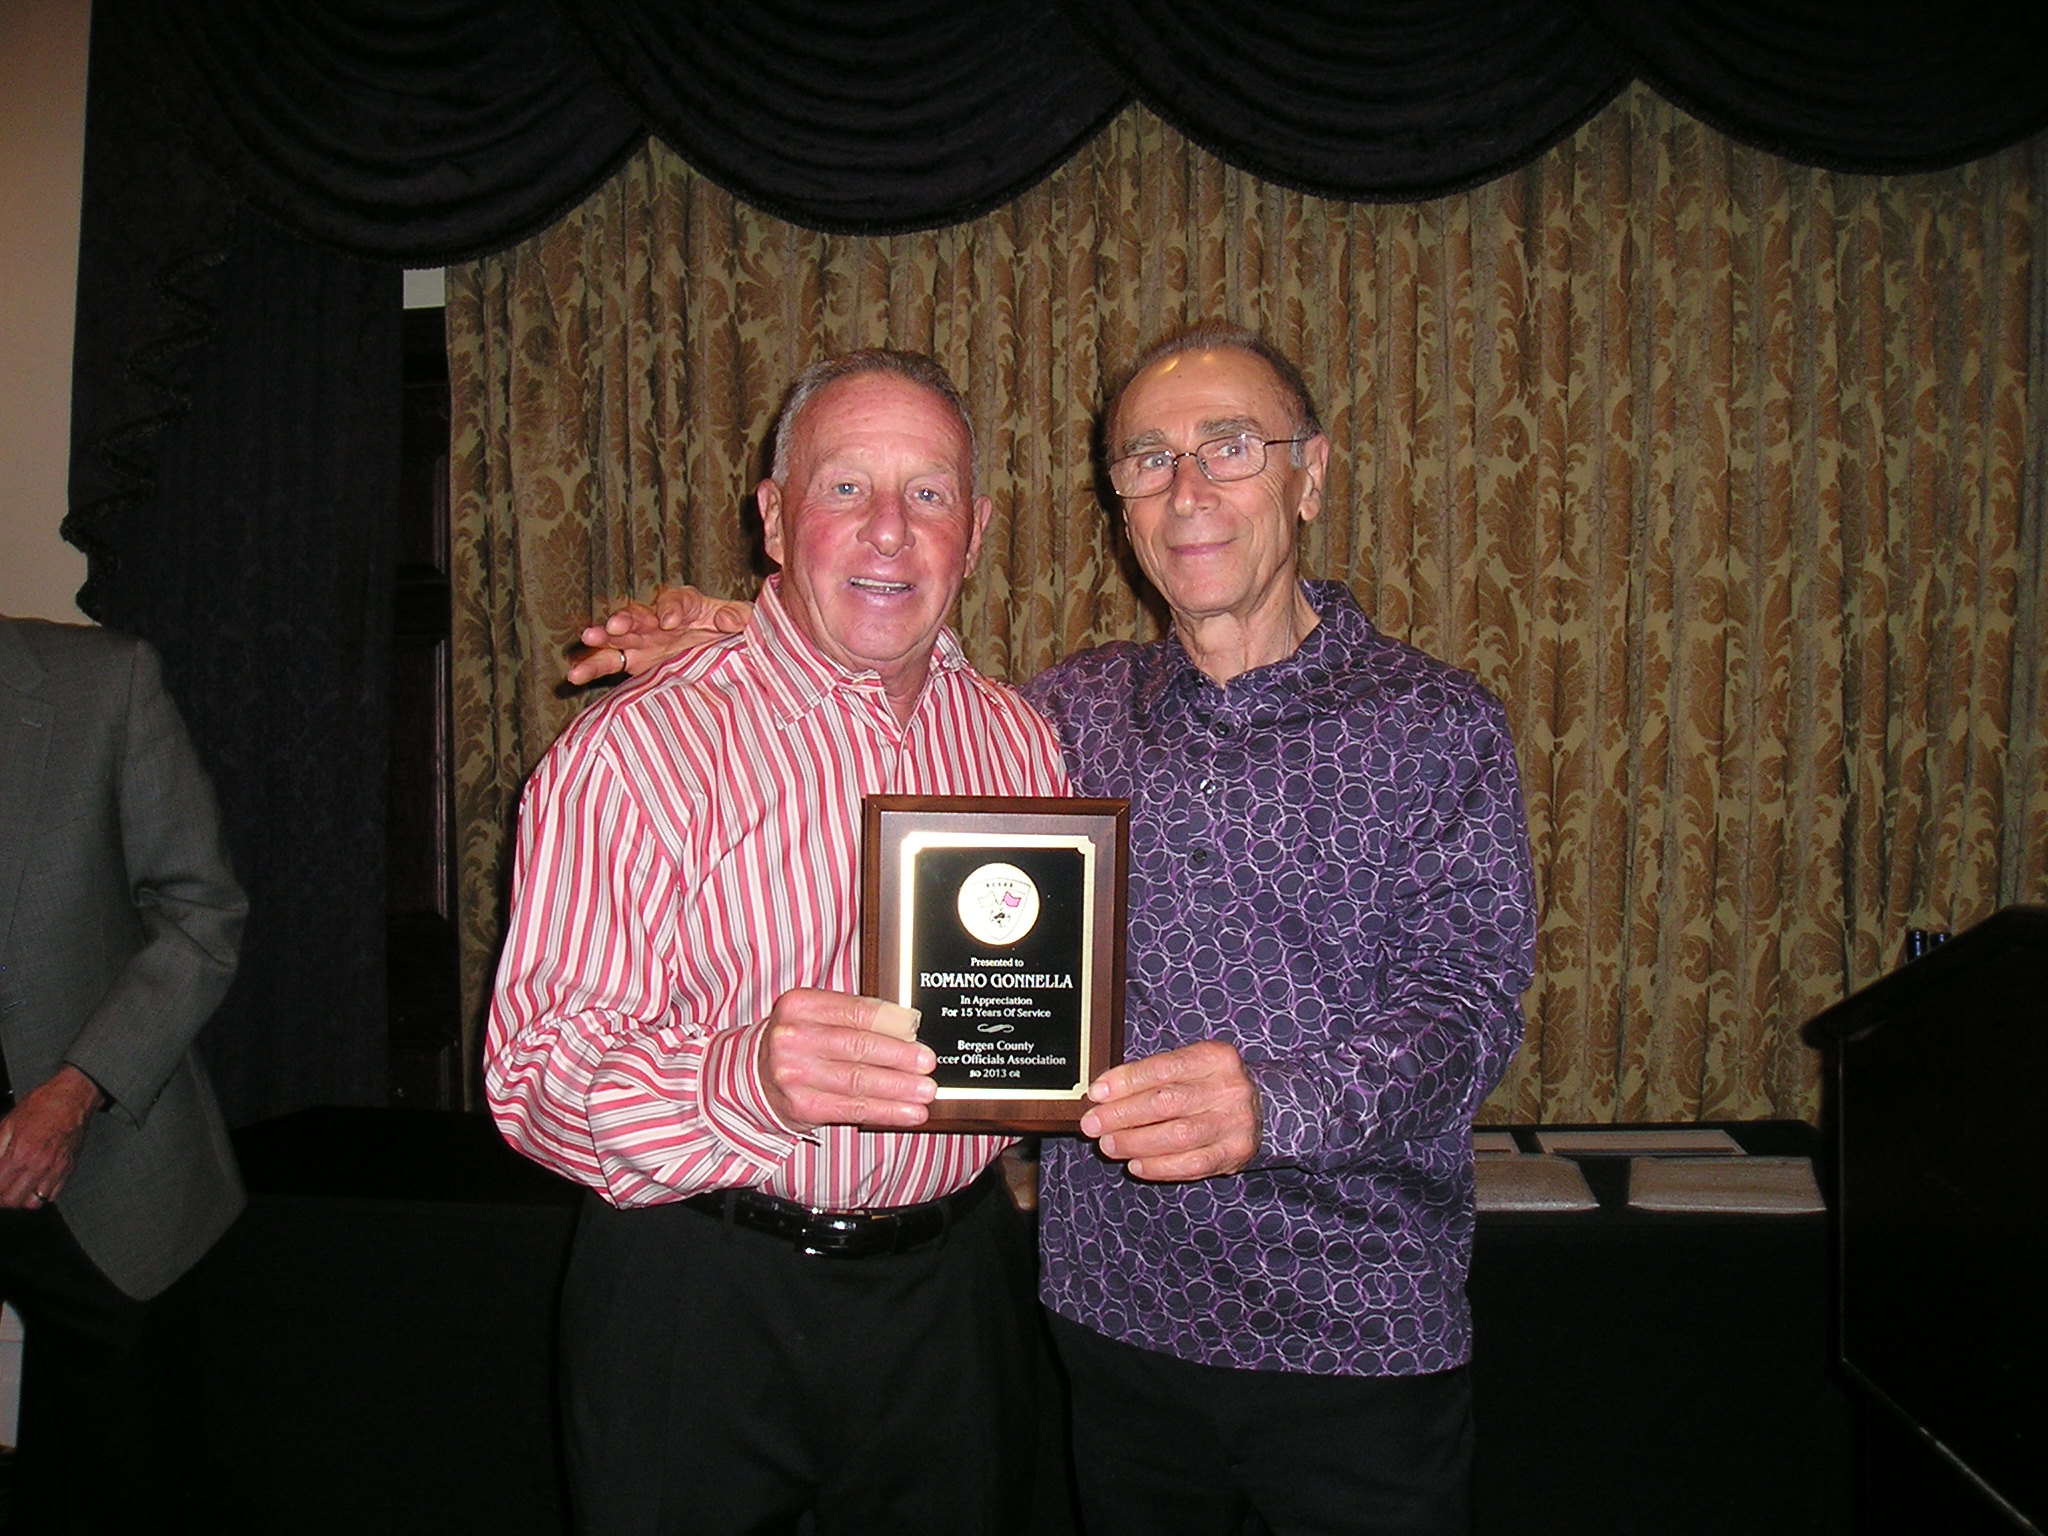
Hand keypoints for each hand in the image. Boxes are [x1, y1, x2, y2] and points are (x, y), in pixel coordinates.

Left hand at [0, 1064, 102, 1208]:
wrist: (72, 1097)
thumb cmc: (42, 1105)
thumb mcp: (8, 1123)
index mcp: (20, 1153)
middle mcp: (39, 1165)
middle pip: (12, 1200)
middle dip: (1, 1197)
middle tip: (0, 1187)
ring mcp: (56, 1169)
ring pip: (33, 1203)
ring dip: (20, 1199)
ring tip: (15, 1190)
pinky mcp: (68, 1168)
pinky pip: (52, 1195)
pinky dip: (40, 1195)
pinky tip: (33, 1184)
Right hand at [564, 585, 752, 684]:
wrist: (725, 658)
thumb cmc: (734, 634)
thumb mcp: (743, 622)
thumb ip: (738, 617)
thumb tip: (728, 620)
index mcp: (687, 606)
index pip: (676, 601)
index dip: (671, 609)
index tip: (668, 622)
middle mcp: (659, 620)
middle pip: (640, 615)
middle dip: (627, 619)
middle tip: (616, 626)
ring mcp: (643, 641)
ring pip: (618, 636)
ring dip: (603, 637)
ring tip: (588, 639)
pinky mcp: (633, 662)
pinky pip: (609, 663)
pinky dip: (592, 668)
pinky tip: (575, 674)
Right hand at [757, 989, 935, 1132]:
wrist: (753, 1077)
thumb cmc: (798, 1043)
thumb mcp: (816, 1017)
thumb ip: (854, 1017)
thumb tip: (907, 1026)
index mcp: (799, 1005)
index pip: (853, 1011)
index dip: (890, 1020)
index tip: (916, 1027)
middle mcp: (792, 1038)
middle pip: (858, 1046)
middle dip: (900, 1056)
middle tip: (928, 1062)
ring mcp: (794, 1074)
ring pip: (858, 1080)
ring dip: (899, 1088)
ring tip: (926, 1091)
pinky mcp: (802, 1106)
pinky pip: (852, 1108)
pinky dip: (886, 1111)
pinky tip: (909, 1112)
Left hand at [1079, 1039, 1259, 1181]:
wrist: (1263, 1108)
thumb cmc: (1211, 1086)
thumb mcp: (1190, 1068)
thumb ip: (1151, 1077)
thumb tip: (1103, 1093)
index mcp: (1215, 1057)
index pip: (1163, 1068)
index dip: (1126, 1081)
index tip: (1097, 1093)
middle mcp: (1229, 1087)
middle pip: (1166, 1103)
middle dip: (1122, 1115)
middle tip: (1093, 1125)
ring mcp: (1236, 1122)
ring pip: (1177, 1136)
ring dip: (1136, 1143)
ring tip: (1109, 1145)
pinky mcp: (1235, 1152)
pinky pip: (1192, 1164)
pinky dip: (1160, 1167)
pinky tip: (1137, 1164)